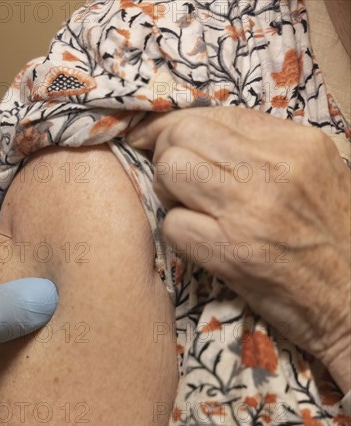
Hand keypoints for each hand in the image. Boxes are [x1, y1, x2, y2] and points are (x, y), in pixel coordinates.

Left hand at [127, 107, 350, 391]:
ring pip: (170, 170)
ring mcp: (251, 210)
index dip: (172, 125)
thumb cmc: (335, 238)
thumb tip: (203, 131)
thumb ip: (266, 147)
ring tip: (187, 207)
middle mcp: (275, 170)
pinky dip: (176, 232)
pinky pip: (172, 223)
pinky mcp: (233, 252)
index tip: (152, 138)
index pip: (213, 114)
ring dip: (166, 190)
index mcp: (298, 144)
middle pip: (183, 135)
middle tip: (175, 179)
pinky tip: (198, 240)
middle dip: (165, 154)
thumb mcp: (317, 174)